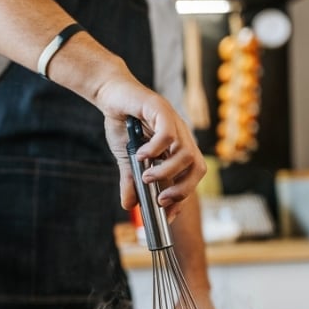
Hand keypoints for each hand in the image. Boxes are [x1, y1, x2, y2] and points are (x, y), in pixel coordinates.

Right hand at [97, 77, 206, 220]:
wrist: (110, 94)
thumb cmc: (122, 123)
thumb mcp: (126, 158)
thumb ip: (130, 180)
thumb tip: (128, 205)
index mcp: (178, 147)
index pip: (191, 176)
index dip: (183, 197)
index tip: (168, 215)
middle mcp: (181, 136)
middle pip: (198, 168)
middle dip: (183, 189)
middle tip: (161, 200)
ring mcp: (174, 122)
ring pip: (186, 154)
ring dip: (166, 172)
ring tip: (146, 177)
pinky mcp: (161, 109)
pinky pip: (168, 134)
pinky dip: (155, 149)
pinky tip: (140, 155)